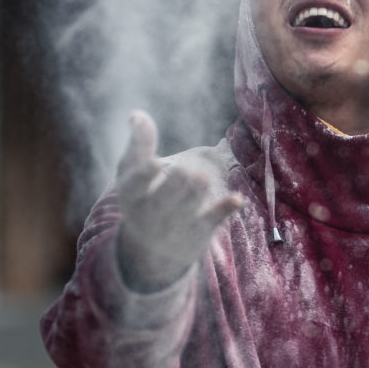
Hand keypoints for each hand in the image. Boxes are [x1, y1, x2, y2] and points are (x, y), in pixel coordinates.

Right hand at [113, 111, 242, 291]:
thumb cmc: (140, 199)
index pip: (137, 184)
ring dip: (198, 187)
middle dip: (181, 179)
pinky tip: (237, 198)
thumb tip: (137, 114)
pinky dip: (226, 208)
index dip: (147, 174)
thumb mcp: (130, 174)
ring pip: (191, 201)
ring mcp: (176, 224)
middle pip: (169, 191)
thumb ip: (137, 144)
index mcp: (132, 194)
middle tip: (186, 173)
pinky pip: (214, 218)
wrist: (149, 253)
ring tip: (199, 179)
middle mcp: (151, 213)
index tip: (156, 164)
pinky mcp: (199, 231)